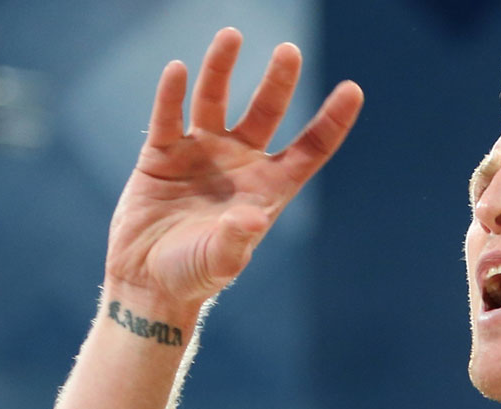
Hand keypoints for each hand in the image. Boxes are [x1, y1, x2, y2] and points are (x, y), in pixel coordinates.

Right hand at [104, 28, 362, 313]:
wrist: (147, 282)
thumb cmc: (194, 276)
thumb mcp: (220, 262)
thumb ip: (237, 240)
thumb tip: (252, 218)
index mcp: (267, 188)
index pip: (310, 148)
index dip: (332, 121)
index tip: (353, 90)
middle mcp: (239, 164)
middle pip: (265, 112)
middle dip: (278, 82)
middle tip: (289, 50)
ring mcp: (201, 154)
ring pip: (215, 100)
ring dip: (221, 69)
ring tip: (231, 35)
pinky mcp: (161, 155)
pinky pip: (168, 116)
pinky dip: (171, 94)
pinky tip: (177, 70)